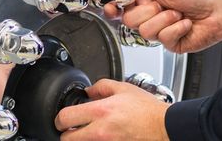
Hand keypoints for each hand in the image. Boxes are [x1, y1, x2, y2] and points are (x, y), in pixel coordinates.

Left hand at [55, 79, 169, 140]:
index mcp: (101, 111)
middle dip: (67, 132)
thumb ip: (103, 86)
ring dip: (79, 138)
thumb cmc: (146, 109)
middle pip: (65, 138)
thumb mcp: (125, 88)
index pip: (65, 117)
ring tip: (87, 131)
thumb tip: (88, 91)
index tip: (64, 116)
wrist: (161, 127)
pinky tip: (99, 136)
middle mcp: (99, 131)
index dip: (61, 117)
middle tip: (74, 127)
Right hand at [103, 0, 221, 52]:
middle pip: (130, 20)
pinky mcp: (170, 43)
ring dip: (166, 19)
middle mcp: (152, 14)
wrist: (218, 9)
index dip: (114, 7)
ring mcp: (160, 30)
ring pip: (145, 31)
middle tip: (163, 4)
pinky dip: (177, 28)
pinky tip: (185, 23)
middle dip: (148, 11)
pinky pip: (163, 39)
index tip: (112, 6)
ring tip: (178, 13)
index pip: (122, 6)